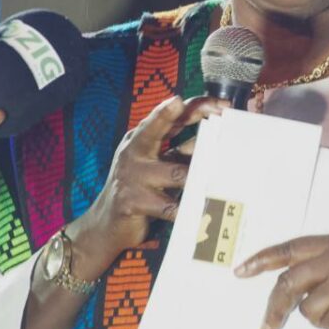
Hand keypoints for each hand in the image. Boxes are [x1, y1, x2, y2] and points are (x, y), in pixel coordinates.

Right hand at [68, 95, 227, 276]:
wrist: (106, 224)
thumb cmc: (139, 187)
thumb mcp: (155, 163)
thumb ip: (177, 149)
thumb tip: (213, 138)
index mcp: (140, 139)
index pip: (168, 115)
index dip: (195, 107)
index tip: (221, 104)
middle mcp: (133, 152)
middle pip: (155, 130)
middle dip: (176, 117)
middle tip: (202, 109)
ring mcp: (131, 177)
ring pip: (176, 173)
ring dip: (199, 178)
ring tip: (217, 181)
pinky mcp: (132, 202)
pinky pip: (169, 206)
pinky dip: (186, 210)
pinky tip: (198, 211)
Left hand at [235, 233, 328, 328]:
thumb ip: (322, 265)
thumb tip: (286, 285)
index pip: (291, 248)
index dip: (263, 260)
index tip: (241, 271)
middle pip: (290, 281)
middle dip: (275, 307)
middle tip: (268, 325)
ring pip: (308, 308)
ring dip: (320, 318)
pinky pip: (328, 322)